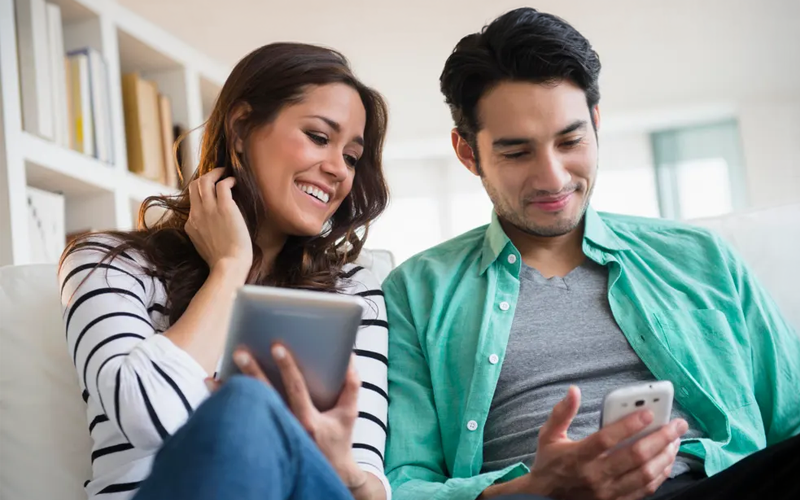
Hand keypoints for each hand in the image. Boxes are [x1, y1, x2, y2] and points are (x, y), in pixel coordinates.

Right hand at [185, 167, 251, 281]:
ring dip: (215, 173)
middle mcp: (197, 214)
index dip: (201, 193)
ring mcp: (210, 210)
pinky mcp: (225, 208)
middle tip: (217, 174)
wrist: (229, 266)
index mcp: (191, 224)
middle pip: (193, 186)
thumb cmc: (222, 261)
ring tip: (225, 172)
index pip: (191, 201)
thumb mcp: (203, 246)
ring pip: (204, 181)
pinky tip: (235, 182)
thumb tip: (209, 228)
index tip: (212, 190)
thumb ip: (202, 234)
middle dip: (204, 177)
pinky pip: (222, 185)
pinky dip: (228, 180)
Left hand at [221, 345, 366, 490]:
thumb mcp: (349, 413)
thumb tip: (348, 355)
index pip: (296, 388)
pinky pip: (239, 427)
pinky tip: (211, 394)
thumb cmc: (339, 440)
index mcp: (309, 421)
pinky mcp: (262, 445)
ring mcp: (272, 439)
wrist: (330, 475)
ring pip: (246, 415)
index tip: (276, 346)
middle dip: (252, 373)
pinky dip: (224, 411)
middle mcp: (287, 430)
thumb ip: (351, 385)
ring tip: (211, 378)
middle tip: (239, 352)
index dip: (287, 367)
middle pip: (265, 398)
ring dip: (227, 395)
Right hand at [523, 386, 687, 499]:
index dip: (629, 425)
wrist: (546, 498)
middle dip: (660, 438)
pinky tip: (666, 461)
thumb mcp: (549, 436)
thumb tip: (574, 391)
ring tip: (675, 440)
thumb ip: (562, 413)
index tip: (648, 413)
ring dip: (665, 456)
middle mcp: (595, 476)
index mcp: (577, 456)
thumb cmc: (550, 464)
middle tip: (676, 424)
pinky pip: (645, 490)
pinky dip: (660, 475)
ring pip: (645, 474)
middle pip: (634, 456)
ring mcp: (607, 492)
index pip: (607, 439)